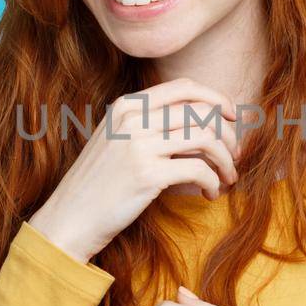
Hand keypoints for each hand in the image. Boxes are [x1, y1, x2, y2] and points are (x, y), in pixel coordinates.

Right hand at [27, 78, 243, 263]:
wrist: (70, 217)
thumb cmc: (99, 183)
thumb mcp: (117, 139)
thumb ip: (150, 124)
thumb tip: (203, 121)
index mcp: (127, 105)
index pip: (185, 87)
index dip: (217, 99)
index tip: (234, 118)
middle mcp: (133, 119)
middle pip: (202, 113)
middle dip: (228, 135)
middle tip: (235, 156)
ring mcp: (139, 145)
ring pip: (207, 139)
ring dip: (225, 160)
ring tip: (227, 178)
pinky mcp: (148, 175)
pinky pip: (199, 169)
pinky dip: (213, 182)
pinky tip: (210, 193)